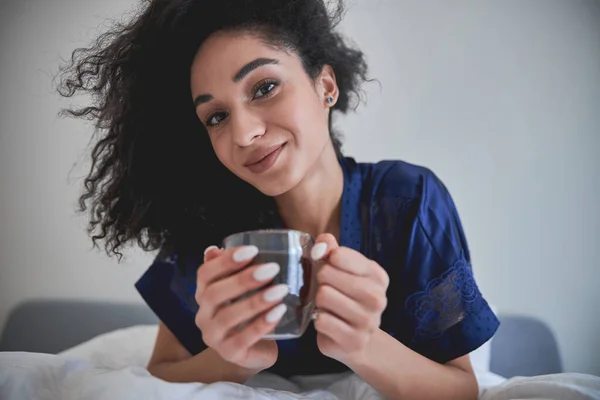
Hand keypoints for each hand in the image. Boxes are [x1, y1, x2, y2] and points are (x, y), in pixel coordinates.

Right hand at [194, 245, 287, 371]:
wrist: (256, 350)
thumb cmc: (249, 314)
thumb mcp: (242, 290)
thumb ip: (234, 269)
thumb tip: (215, 248)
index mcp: (204, 294)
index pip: (204, 274)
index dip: (225, 261)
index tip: (252, 251)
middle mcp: (203, 315)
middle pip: (214, 294)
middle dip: (243, 279)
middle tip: (272, 268)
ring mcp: (213, 337)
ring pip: (228, 317)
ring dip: (255, 301)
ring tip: (280, 290)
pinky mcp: (229, 354)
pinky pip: (242, 339)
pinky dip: (261, 325)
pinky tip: (278, 312)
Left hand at [311, 234, 389, 364]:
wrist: (358, 338)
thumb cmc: (345, 297)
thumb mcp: (341, 269)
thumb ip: (330, 249)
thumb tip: (321, 243)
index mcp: (377, 275)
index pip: (338, 255)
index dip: (326, 260)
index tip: (330, 268)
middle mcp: (377, 298)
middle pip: (326, 274)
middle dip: (321, 281)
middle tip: (329, 291)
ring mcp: (368, 322)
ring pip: (323, 296)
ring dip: (319, 302)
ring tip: (330, 307)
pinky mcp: (354, 341)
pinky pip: (322, 321)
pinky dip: (319, 321)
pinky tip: (330, 323)